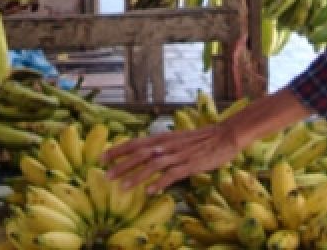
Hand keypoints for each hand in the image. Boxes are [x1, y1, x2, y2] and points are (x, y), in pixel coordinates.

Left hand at [102, 121, 241, 194]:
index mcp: (162, 138)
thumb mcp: (176, 140)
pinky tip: (150, 191)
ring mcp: (178, 155)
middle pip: (139, 154)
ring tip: (122, 187)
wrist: (224, 135)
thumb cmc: (200, 139)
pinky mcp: (190, 165)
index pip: (135, 142)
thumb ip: (161, 146)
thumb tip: (144, 154)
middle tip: (105, 175)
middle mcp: (167, 145)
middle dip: (121, 165)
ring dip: (136, 176)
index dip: (118, 150)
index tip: (102, 158)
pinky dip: (160, 182)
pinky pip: (172, 174)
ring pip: (152, 165)